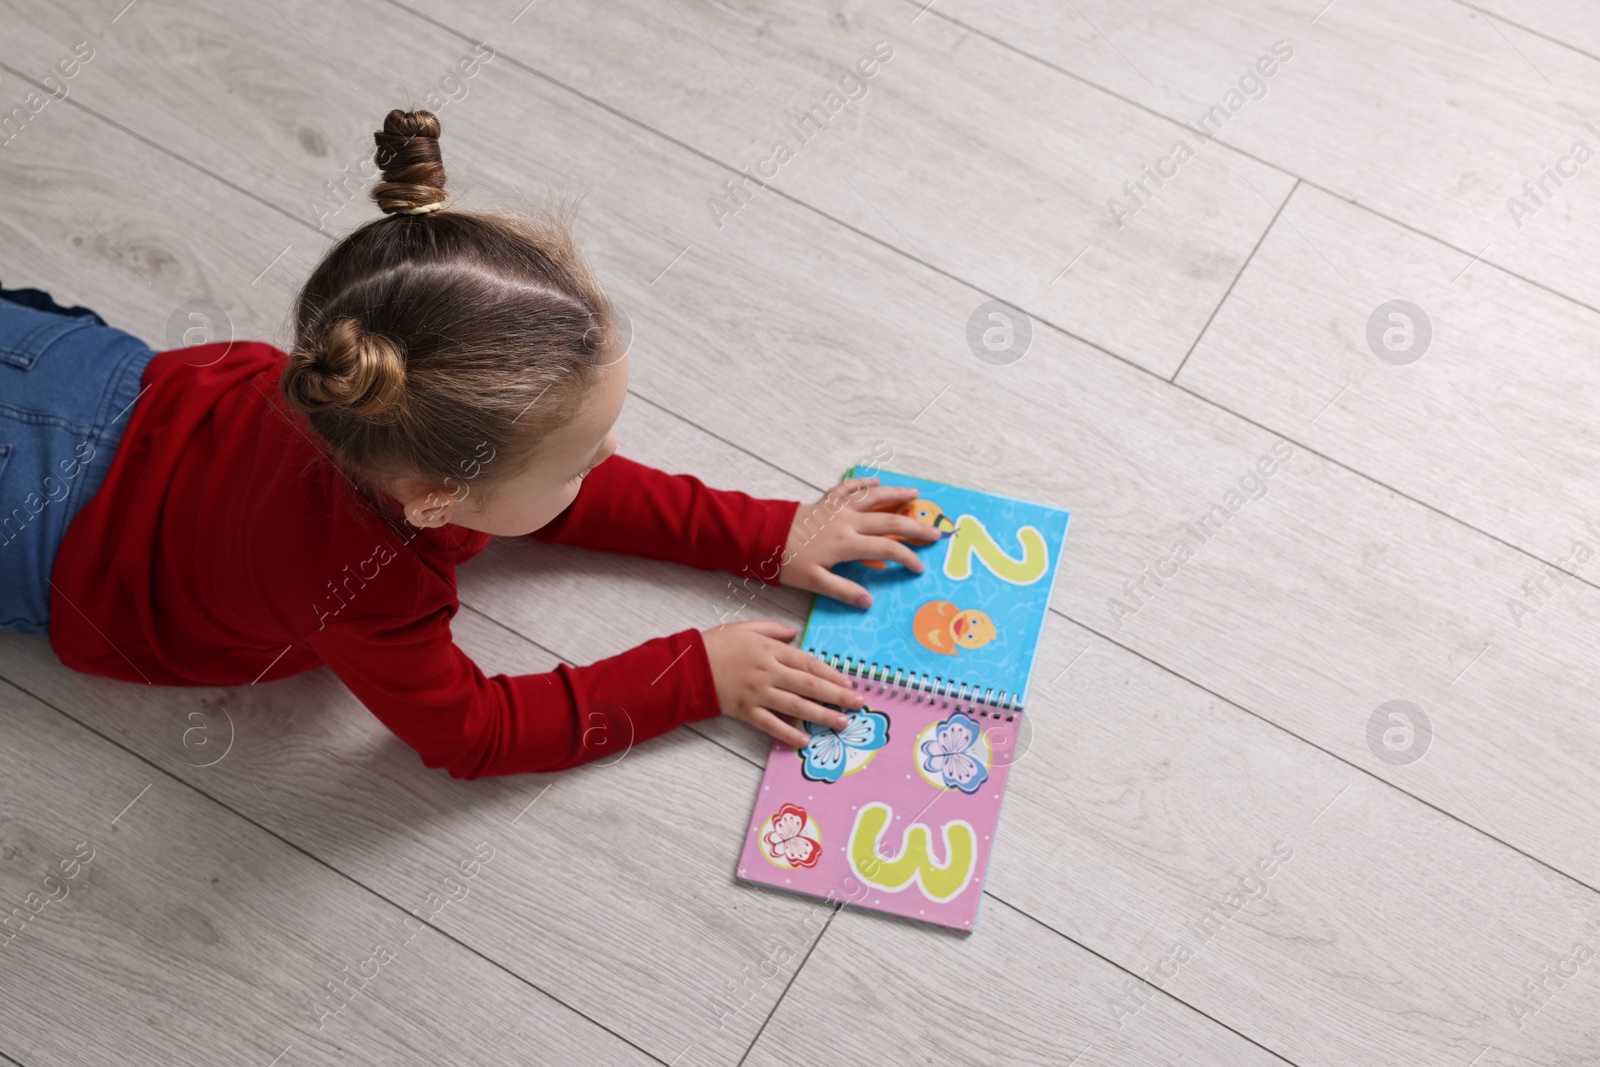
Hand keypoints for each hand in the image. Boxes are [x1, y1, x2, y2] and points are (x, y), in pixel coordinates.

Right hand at [702, 620, 864, 746]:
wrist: (687, 665)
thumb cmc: (716, 644)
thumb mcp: (745, 627)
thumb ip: (773, 629)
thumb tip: (795, 633)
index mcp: (771, 650)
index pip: (808, 663)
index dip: (831, 674)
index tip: (849, 682)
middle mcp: (768, 672)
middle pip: (809, 685)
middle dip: (837, 695)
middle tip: (858, 704)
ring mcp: (757, 693)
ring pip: (796, 706)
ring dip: (821, 715)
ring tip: (841, 722)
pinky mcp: (745, 710)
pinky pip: (770, 724)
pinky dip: (788, 734)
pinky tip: (804, 741)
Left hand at [778, 477, 942, 607]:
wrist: (762, 535)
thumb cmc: (787, 561)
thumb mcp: (814, 582)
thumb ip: (843, 591)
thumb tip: (868, 602)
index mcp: (847, 543)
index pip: (887, 549)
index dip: (907, 557)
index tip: (919, 568)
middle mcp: (847, 522)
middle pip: (889, 520)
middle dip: (915, 527)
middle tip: (935, 532)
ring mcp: (837, 508)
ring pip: (873, 497)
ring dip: (896, 494)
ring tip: (915, 494)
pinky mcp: (825, 501)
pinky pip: (848, 488)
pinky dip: (863, 483)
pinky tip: (875, 480)